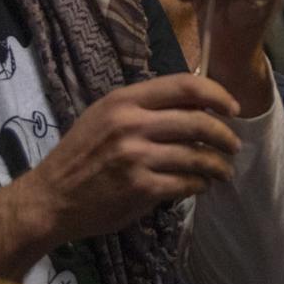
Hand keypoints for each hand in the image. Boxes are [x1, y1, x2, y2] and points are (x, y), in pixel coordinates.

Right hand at [0, 74, 239, 279]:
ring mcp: (136, 157)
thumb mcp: (104, 116)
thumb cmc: (80, 155)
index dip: (217, 95)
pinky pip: (186, 183)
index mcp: (124, 100)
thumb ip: (143, 107)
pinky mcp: (140, 188)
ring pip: (197, 156)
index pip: (185, 85)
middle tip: (233, 145)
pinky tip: (200, 186)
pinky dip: (200, 185)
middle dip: (225, 135)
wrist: (50, 198)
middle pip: (198, 122)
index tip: (232, 108)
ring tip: (223, 171)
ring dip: (218, 165)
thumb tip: (194, 104)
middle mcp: (131, 124)